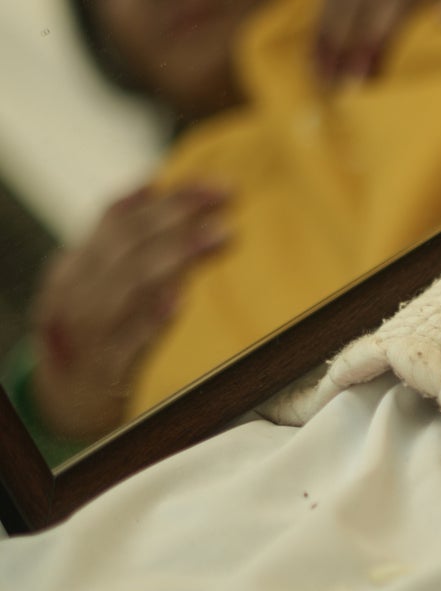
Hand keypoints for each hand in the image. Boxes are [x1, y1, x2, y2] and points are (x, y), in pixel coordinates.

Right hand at [29, 183, 232, 441]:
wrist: (63, 404)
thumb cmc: (99, 336)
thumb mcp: (104, 287)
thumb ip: (134, 249)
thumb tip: (184, 203)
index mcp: (78, 265)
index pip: (120, 217)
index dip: (170, 198)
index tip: (220, 186)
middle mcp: (75, 292)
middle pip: (124, 244)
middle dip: (177, 217)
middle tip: (228, 201)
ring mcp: (85, 334)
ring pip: (122, 286)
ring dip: (172, 256)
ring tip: (217, 237)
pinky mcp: (100, 375)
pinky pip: (122, 345)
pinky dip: (148, 321)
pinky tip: (178, 302)